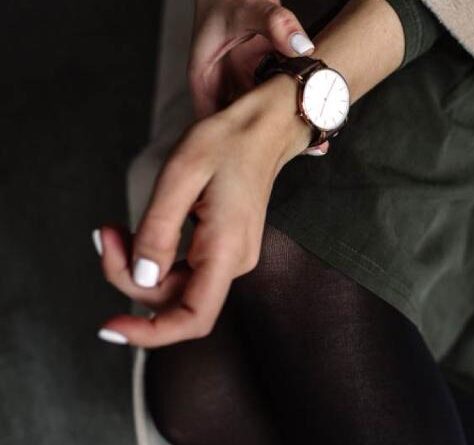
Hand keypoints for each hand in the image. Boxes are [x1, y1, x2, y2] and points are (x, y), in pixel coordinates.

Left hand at [97, 76, 310, 346]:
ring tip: (113, 227)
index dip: (152, 334)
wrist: (263, 129)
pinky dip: (151, 257)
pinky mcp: (222, 250)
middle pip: (173, 300)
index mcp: (227, 249)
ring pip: (173, 286)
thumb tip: (141, 278)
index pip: (194, 317)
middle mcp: (233, 262)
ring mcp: (230, 258)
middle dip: (127, 276)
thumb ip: (158, 232)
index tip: (110, 328)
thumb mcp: (181, 176)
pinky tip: (133, 232)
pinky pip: (181, 270)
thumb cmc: (225, 143)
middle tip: (106, 232)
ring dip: (136, 265)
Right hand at [190, 0, 328, 153]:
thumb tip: (302, 46)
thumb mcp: (248, 7)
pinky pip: (276, 97)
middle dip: (272, 143)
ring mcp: (242, 81)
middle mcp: (223, 84)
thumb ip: (275, 23)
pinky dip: (296, 104)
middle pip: (243, 127)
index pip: (215, 124)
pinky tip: (320, 116)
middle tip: (309, 148)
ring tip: (319, 140)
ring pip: (263, 114)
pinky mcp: (260, 75)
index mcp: (205, 77)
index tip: (267, 156)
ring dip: (288, 127)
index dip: (238, 145)